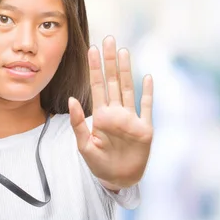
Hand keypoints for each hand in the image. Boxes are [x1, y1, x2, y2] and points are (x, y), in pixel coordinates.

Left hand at [69, 35, 152, 189]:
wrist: (118, 180)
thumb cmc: (99, 164)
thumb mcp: (84, 146)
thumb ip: (78, 124)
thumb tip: (72, 99)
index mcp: (101, 116)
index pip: (97, 86)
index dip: (95, 68)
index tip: (92, 49)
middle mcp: (116, 113)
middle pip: (114, 82)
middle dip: (111, 62)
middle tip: (109, 40)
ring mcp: (131, 119)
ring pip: (129, 89)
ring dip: (127, 70)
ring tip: (124, 51)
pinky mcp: (144, 129)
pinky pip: (146, 107)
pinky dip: (147, 93)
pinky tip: (147, 77)